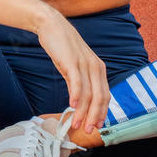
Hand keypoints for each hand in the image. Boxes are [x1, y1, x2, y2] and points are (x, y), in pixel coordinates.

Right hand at [35, 12, 109, 133]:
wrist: (52, 26)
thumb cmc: (62, 46)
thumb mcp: (74, 65)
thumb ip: (79, 80)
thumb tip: (78, 98)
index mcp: (99, 69)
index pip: (104, 95)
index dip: (101, 112)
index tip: (95, 125)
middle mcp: (96, 68)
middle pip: (99, 97)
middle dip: (94, 116)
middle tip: (88, 130)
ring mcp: (85, 64)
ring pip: (88, 93)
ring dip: (83, 111)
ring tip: (77, 123)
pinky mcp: (72, 61)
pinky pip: (76, 81)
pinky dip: (76, 95)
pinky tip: (72, 105)